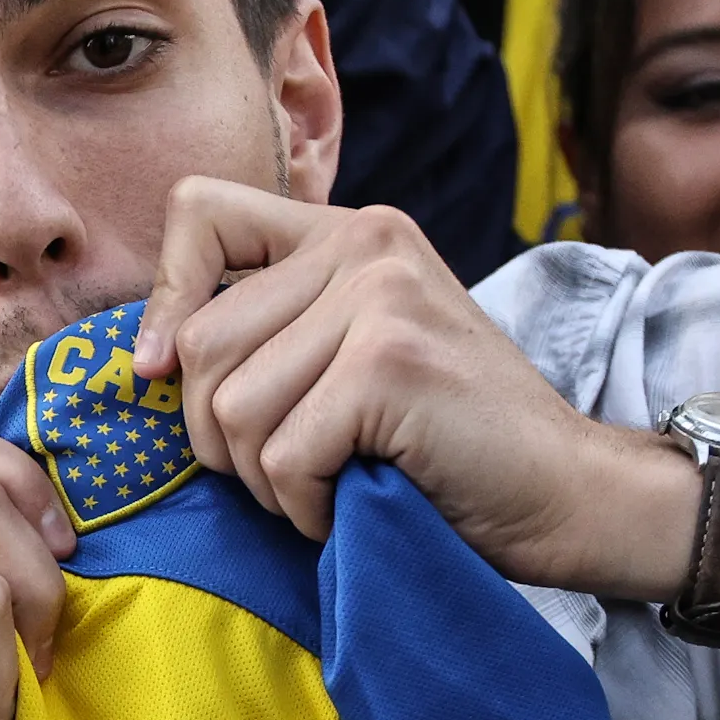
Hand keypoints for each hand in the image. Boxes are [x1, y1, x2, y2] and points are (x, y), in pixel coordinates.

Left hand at [133, 179, 659, 575]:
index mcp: (351, 232)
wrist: (572, 494)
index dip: (164, 297)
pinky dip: (303, 508)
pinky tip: (353, 506)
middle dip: (219, 436)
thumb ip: (277, 329)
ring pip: (232, 407)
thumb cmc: (454, 446)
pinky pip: (280, 456)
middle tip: (290, 472)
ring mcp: (379, 298)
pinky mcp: (388, 364)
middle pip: (199, 342)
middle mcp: (365, 244)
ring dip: (265, 481)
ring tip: (332, 486)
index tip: (164, 372)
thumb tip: (147, 357)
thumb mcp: (359, 355)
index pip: (198, 212)